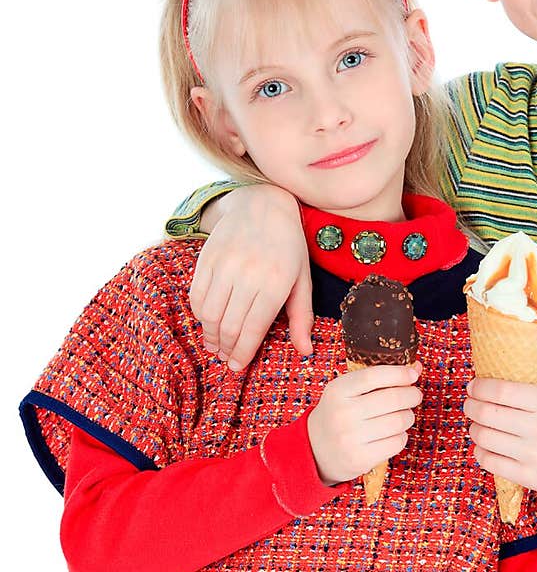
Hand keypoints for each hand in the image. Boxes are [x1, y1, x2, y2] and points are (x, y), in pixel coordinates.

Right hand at [190, 184, 312, 368]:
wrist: (264, 205)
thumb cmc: (289, 248)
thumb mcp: (302, 281)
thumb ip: (302, 317)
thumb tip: (305, 351)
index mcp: (276, 283)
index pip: (253, 329)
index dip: (243, 353)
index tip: (237, 366)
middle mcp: (248, 274)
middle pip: (229, 325)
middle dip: (226, 348)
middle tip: (227, 358)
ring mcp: (225, 264)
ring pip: (210, 314)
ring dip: (210, 335)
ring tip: (215, 344)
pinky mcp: (206, 257)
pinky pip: (196, 295)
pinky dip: (199, 314)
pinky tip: (208, 321)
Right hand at [307, 362, 422, 485]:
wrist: (314, 450)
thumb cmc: (337, 415)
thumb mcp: (347, 391)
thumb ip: (378, 378)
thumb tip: (415, 368)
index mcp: (337, 391)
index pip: (374, 376)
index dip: (399, 373)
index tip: (412, 375)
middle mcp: (342, 414)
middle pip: (393, 398)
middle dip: (411, 395)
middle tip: (414, 396)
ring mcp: (351, 438)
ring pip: (399, 421)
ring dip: (408, 416)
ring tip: (402, 416)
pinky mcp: (360, 458)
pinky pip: (397, 442)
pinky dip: (401, 436)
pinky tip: (392, 434)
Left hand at [464, 377, 536, 502]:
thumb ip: (536, 382)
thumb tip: (502, 367)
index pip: (501, 390)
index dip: (480, 388)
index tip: (473, 387)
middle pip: (487, 413)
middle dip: (471, 407)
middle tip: (470, 405)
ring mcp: (535, 455)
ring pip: (484, 438)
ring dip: (474, 429)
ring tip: (478, 426)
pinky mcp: (530, 477)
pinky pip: (490, 462)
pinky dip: (481, 452)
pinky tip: (486, 447)